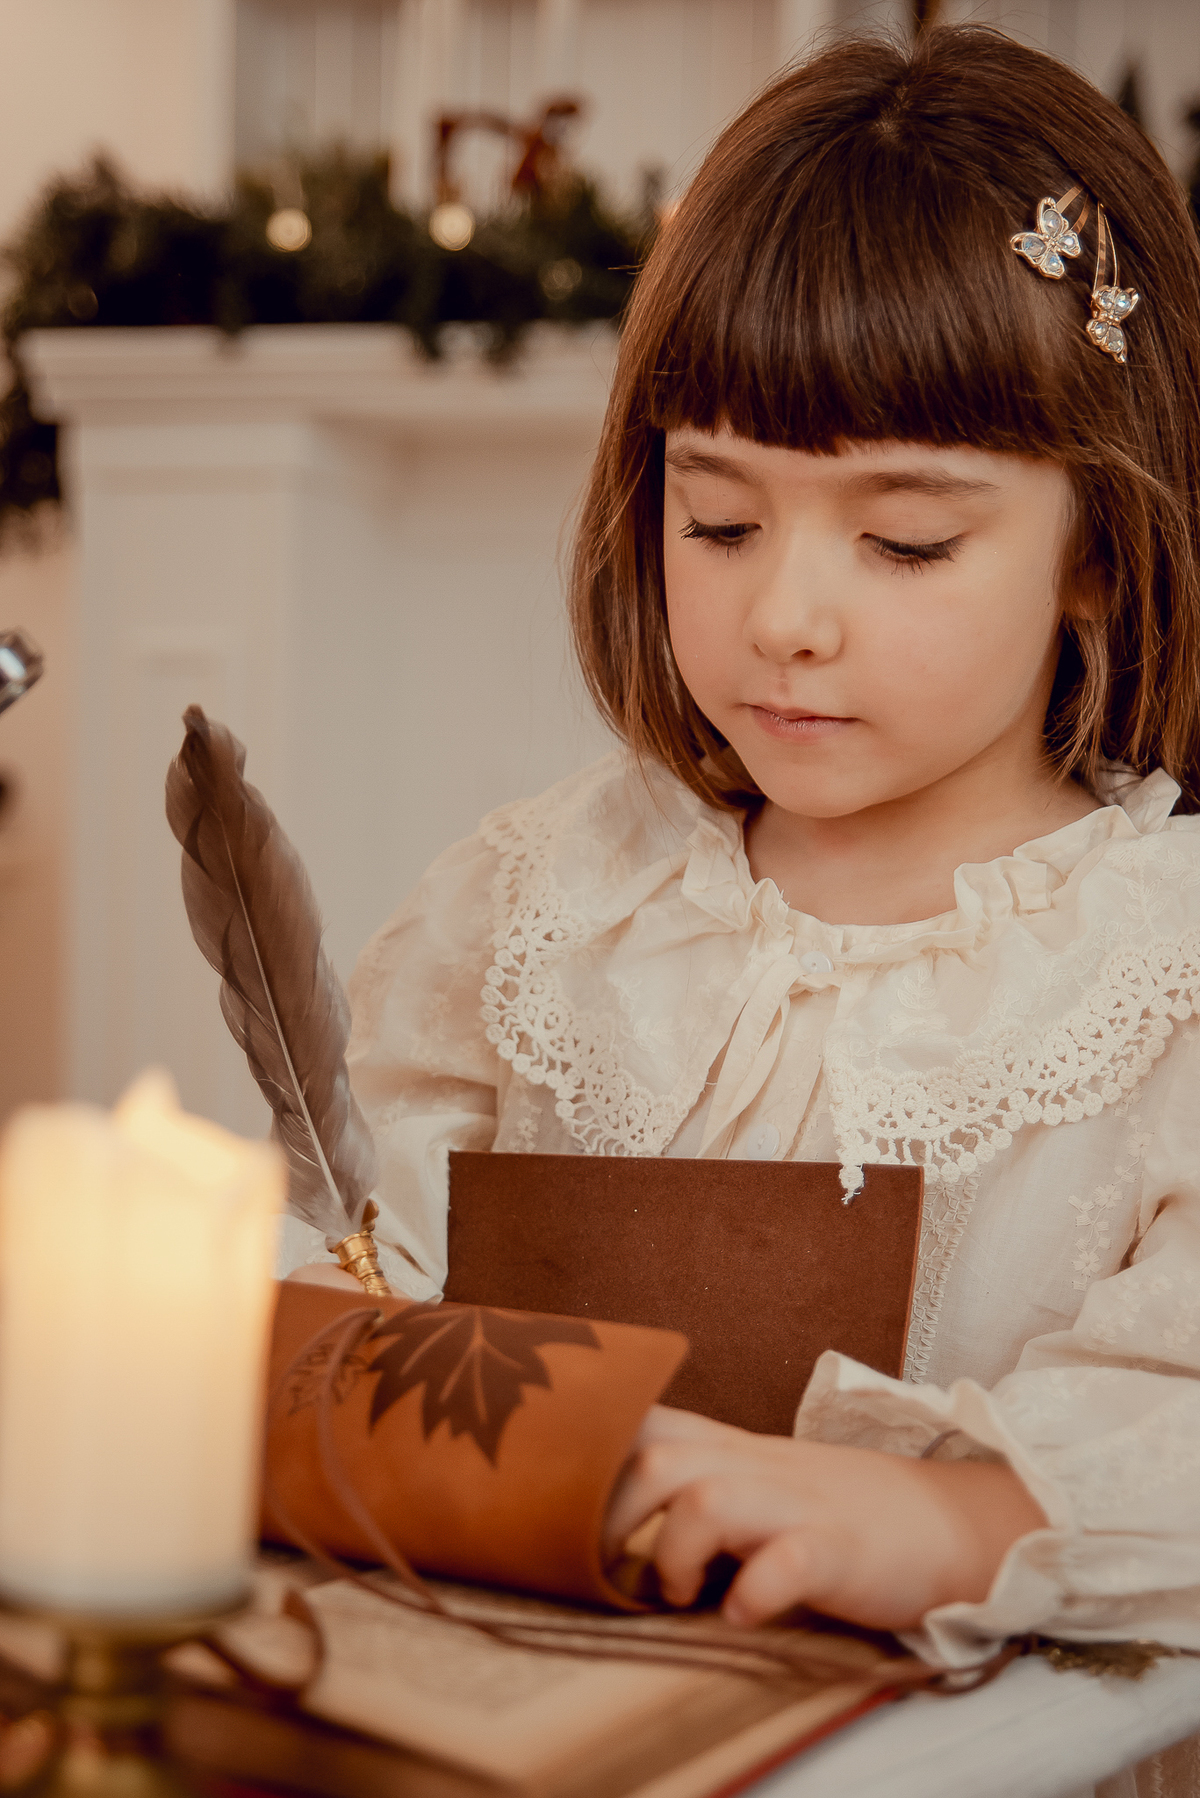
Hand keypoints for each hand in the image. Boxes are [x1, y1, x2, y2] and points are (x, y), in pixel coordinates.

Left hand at [603, 1405, 1046, 1630]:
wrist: (946, 1524)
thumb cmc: (840, 1513)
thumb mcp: (760, 1481)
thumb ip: (696, 1484)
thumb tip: (604, 1519)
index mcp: (733, 1450)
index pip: (643, 1421)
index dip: (590, 1458)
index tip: (563, 1507)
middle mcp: (757, 1467)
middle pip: (657, 1459)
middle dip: (613, 1520)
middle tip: (617, 1572)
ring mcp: (798, 1505)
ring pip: (706, 1500)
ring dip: (673, 1556)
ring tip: (680, 1594)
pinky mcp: (839, 1551)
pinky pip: (786, 1562)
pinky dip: (753, 1594)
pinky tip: (743, 1615)